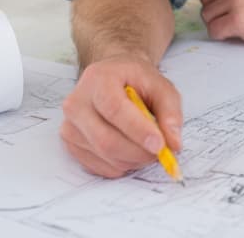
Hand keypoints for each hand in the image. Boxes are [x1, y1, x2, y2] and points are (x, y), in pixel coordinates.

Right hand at [60, 55, 182, 178]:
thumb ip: (170, 112)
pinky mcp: (70, 144)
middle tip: (161, 152)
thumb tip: (173, 144)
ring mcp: (70, 125)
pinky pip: (97, 166)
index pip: (115, 109)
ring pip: (104, 156)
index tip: (160, 145)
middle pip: (106, 140)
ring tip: (147, 147)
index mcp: (98, 79)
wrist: (112, 77)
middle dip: (139, 152)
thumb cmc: (136, 81)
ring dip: (133, 160)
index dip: (138, 130)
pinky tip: (131, 151)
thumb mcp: (161, 86)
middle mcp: (77, 103)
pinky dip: (121, 165)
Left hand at [199, 0, 243, 47]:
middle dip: (219, 15)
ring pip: (208, 19)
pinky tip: (243, 34)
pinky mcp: (238, 20)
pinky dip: (225, 37)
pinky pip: (215, 32)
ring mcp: (235, 1)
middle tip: (239, 20)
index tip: (236, 9)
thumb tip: (217, 4)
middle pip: (206, 5)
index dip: (222, 4)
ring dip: (222, 26)